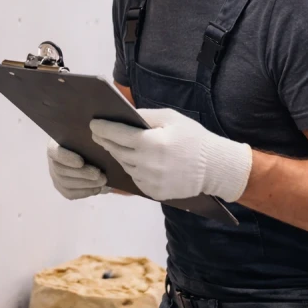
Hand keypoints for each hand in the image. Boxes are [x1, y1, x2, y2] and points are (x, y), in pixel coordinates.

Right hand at [46, 140, 111, 199]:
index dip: (66, 158)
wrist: (84, 151)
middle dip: (82, 174)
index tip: (81, 162)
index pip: (55, 152)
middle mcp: (52, 162)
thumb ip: (87, 139)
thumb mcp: (84, 137)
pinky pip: (70, 194)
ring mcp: (56, 176)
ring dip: (86, 184)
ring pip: (66, 184)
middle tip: (99, 174)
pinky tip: (97, 189)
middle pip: (61, 171)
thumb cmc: (84, 140)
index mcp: (54, 145)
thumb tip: (98, 142)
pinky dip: (85, 192)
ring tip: (102, 182)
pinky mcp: (62, 187)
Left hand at [89, 108, 252, 201]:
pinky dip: (132, 168)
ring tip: (113, 145)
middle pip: (116, 151)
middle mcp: (147, 164)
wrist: (214, 168)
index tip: (93, 124)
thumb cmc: (193, 138)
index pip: (117, 134)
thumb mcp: (170, 118)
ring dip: (118, 155)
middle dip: (105, 141)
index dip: (102, 129)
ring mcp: (150, 181)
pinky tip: (131, 160)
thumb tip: (123, 114)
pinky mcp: (153, 193)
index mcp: (150, 142)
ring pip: (124, 165)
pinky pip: (135, 178)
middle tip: (97, 134)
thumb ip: (145, 115)